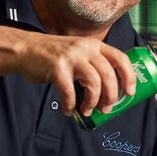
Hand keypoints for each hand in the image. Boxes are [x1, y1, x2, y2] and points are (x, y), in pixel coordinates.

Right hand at [16, 34, 135, 116]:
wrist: (26, 49)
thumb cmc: (53, 55)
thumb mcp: (78, 52)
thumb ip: (92, 64)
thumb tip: (108, 92)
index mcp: (94, 45)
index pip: (120, 58)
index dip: (129, 76)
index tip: (130, 92)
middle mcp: (85, 48)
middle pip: (109, 74)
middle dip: (111, 96)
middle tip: (106, 108)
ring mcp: (71, 57)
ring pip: (94, 82)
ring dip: (93, 102)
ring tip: (87, 110)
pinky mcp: (57, 68)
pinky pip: (70, 92)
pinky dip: (70, 105)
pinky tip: (68, 110)